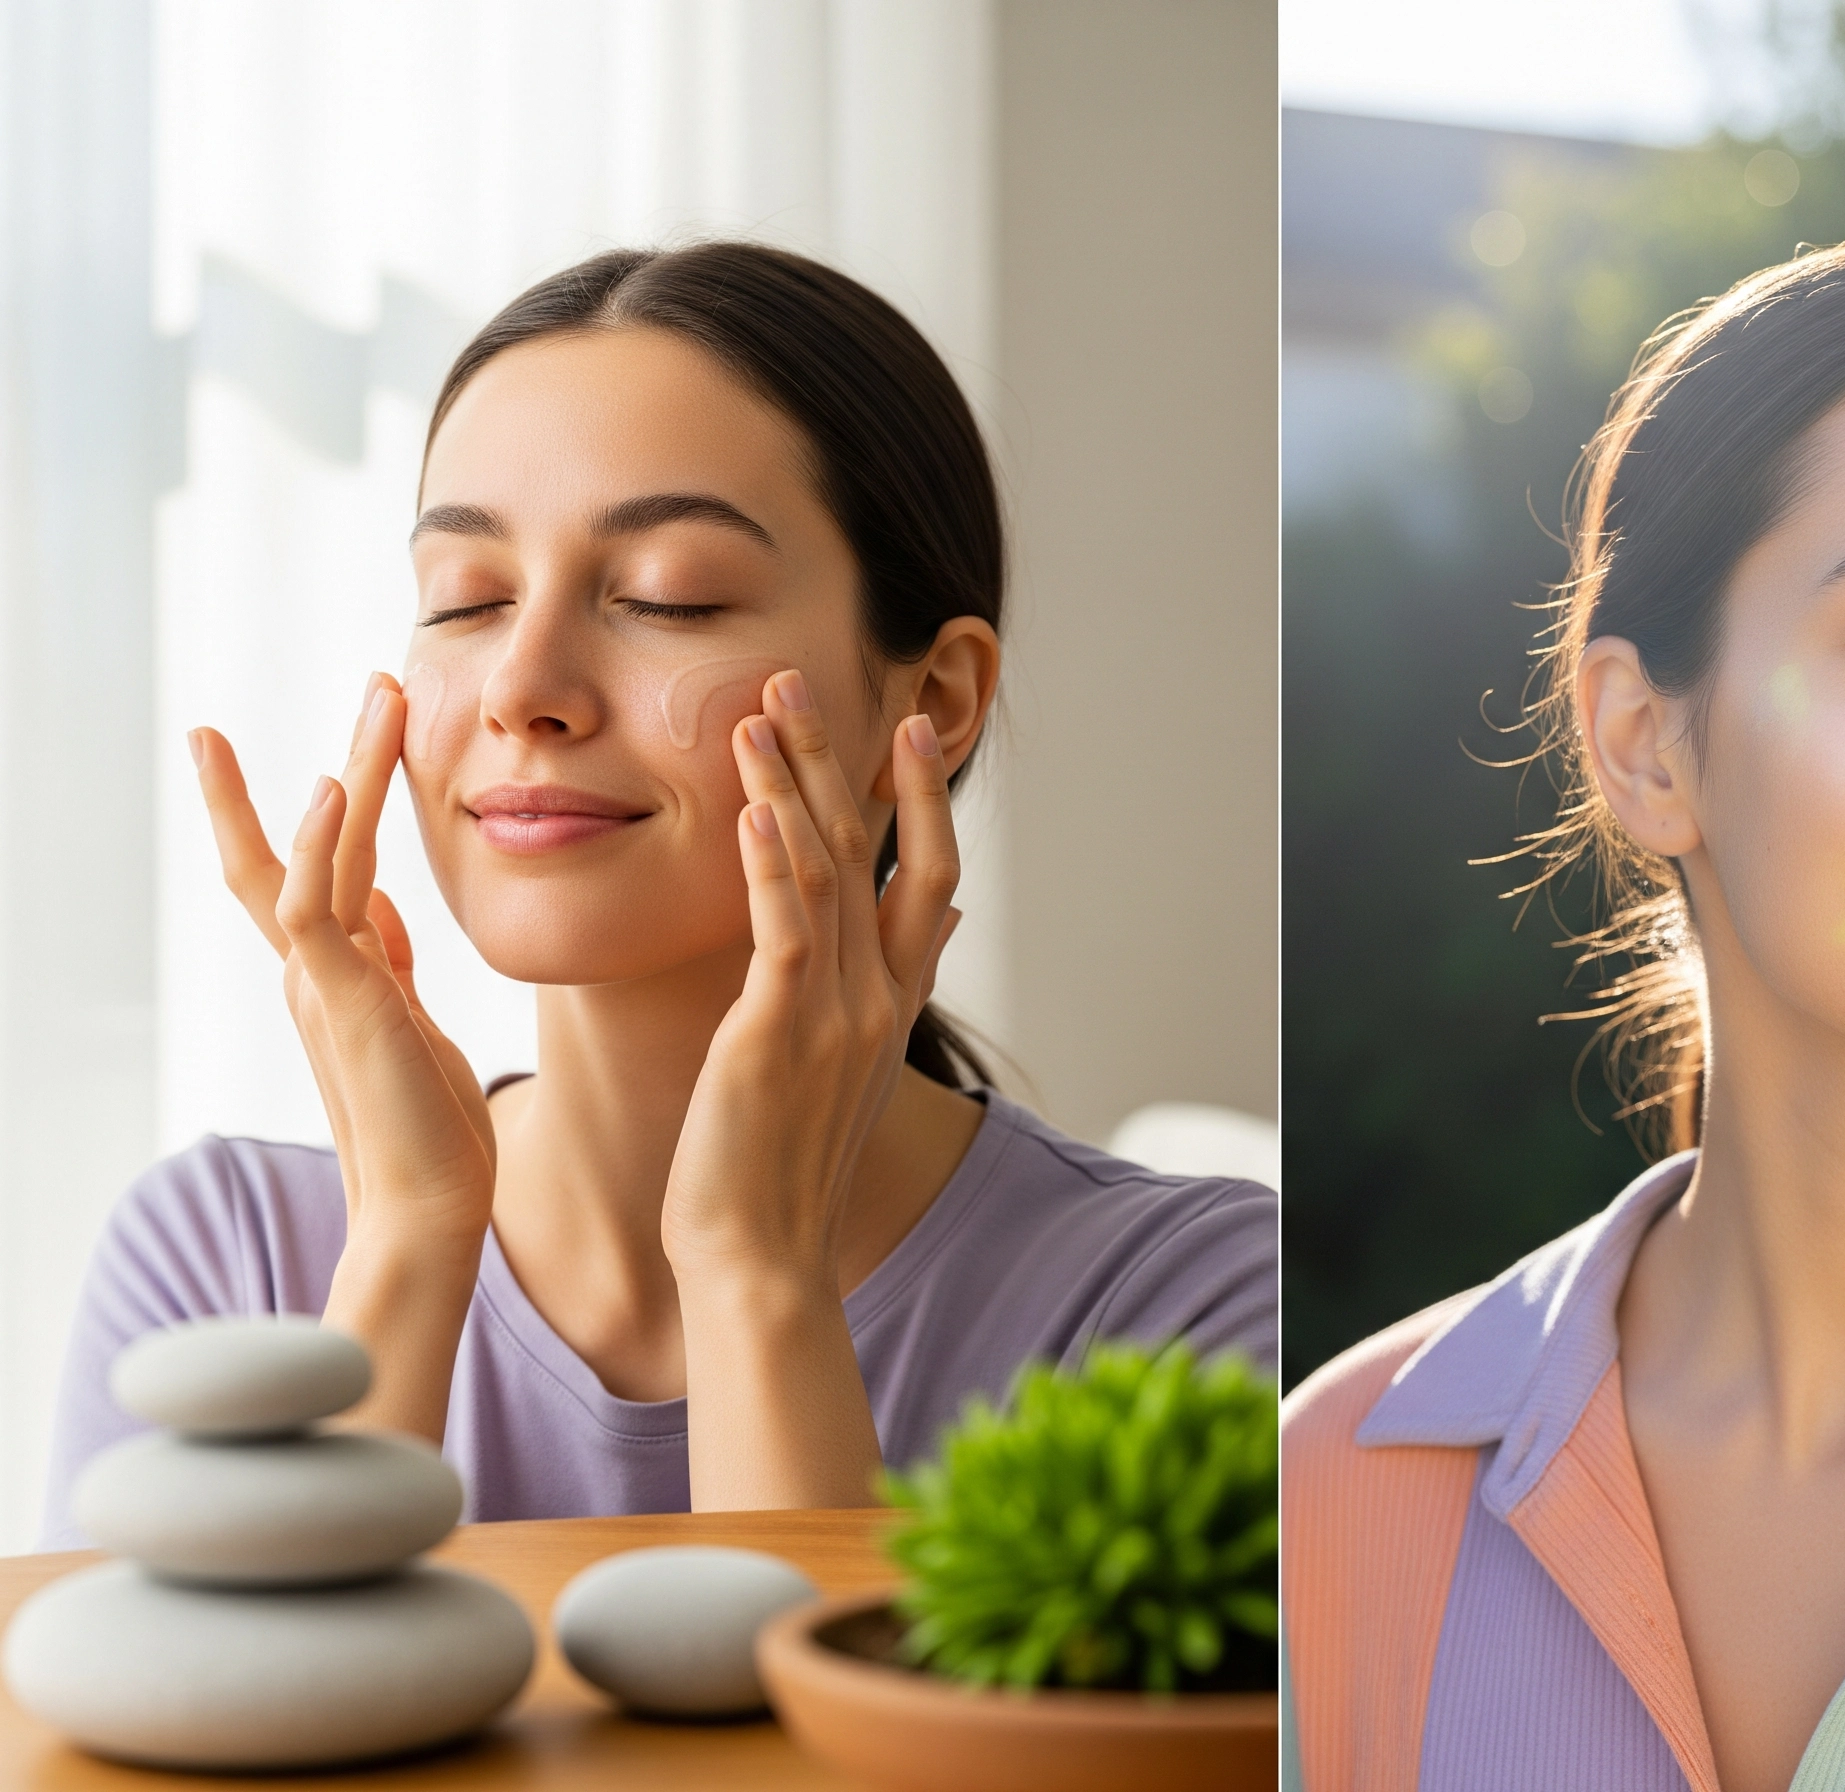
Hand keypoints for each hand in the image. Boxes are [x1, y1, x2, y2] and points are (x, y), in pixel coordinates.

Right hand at [192, 675, 494, 1439]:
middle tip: (359, 680)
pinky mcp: (338, 997)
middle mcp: (318, 969)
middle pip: (298, 845)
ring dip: (354, 768)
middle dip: (327, 759)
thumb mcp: (411, 1025)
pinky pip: (314, 905)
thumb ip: (389, 965)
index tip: (326, 751)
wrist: (428, 1205)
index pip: (309, 874)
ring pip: (323, 851)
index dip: (311, 810)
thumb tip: (385, 910)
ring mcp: (323, 980)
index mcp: (337, 974)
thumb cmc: (429, 1129)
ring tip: (382, 696)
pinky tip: (332, 787)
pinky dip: (315, 843)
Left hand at [661, 669, 961, 1506]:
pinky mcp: (778, 1034)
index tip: (905, 727)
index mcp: (891, 1001)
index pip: (927, 872)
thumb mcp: (848, 1066)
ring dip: (789, 786)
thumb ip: (886, 985)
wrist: (762, 1254)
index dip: (921, 796)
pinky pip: (782, 933)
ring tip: (757, 714)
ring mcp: (834, 1013)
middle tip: (800, 681)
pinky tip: (750, 812)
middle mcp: (876, 996)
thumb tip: (944, 918)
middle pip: (873, 850)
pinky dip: (769, 867)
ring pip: (824, 874)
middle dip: (838, 759)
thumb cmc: (781, 1167)